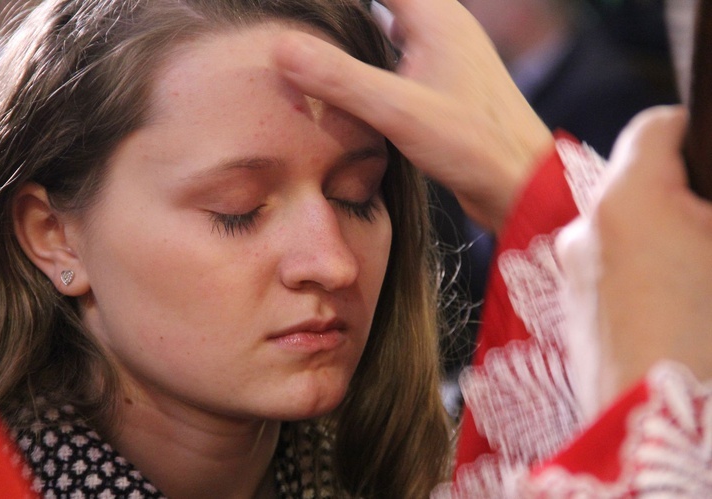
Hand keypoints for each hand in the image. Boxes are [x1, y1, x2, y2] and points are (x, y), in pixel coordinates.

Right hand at [273, 0, 552, 231]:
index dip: (338, 1)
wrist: (521, 184)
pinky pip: (399, 56)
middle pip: (384, 2)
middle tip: (302, 23)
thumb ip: (340, 78)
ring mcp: (445, 55)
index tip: (301, 11)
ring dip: (357, 31)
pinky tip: (351, 81)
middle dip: (344, 12)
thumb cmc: (474, 145)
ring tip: (315, 42)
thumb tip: (281, 48)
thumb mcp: (399, 111)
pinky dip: (372, 60)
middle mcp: (442, 26)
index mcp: (436, 16)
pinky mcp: (444, 83)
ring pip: (390, 27)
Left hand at [557, 106, 711, 416]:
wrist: (650, 419)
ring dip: (655, 232)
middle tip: (706, 225)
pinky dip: (634, 266)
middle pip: (636, 180)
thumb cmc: (704, 333)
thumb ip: (706, 205)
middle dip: (678, 193)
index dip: (693, 131)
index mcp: (628, 198)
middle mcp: (585, 225)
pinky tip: (667, 297)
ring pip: (620, 224)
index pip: (655, 128)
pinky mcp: (569, 301)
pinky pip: (606, 262)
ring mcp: (571, 266)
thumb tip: (699, 201)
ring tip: (692, 269)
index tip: (711, 153)